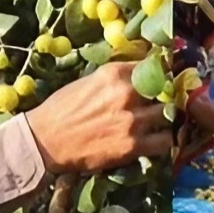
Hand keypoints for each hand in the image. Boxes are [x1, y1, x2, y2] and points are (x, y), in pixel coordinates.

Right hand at [23, 62, 171, 174]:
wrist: (44, 141)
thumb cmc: (62, 109)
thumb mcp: (89, 82)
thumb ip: (116, 79)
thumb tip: (140, 74)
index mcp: (114, 74)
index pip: (153, 66)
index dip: (161, 74)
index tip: (164, 80)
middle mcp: (126, 93)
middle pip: (165, 90)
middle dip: (165, 97)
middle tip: (163, 103)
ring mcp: (132, 120)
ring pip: (168, 115)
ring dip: (166, 120)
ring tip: (160, 123)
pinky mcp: (132, 146)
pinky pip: (165, 142)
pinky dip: (164, 141)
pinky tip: (157, 141)